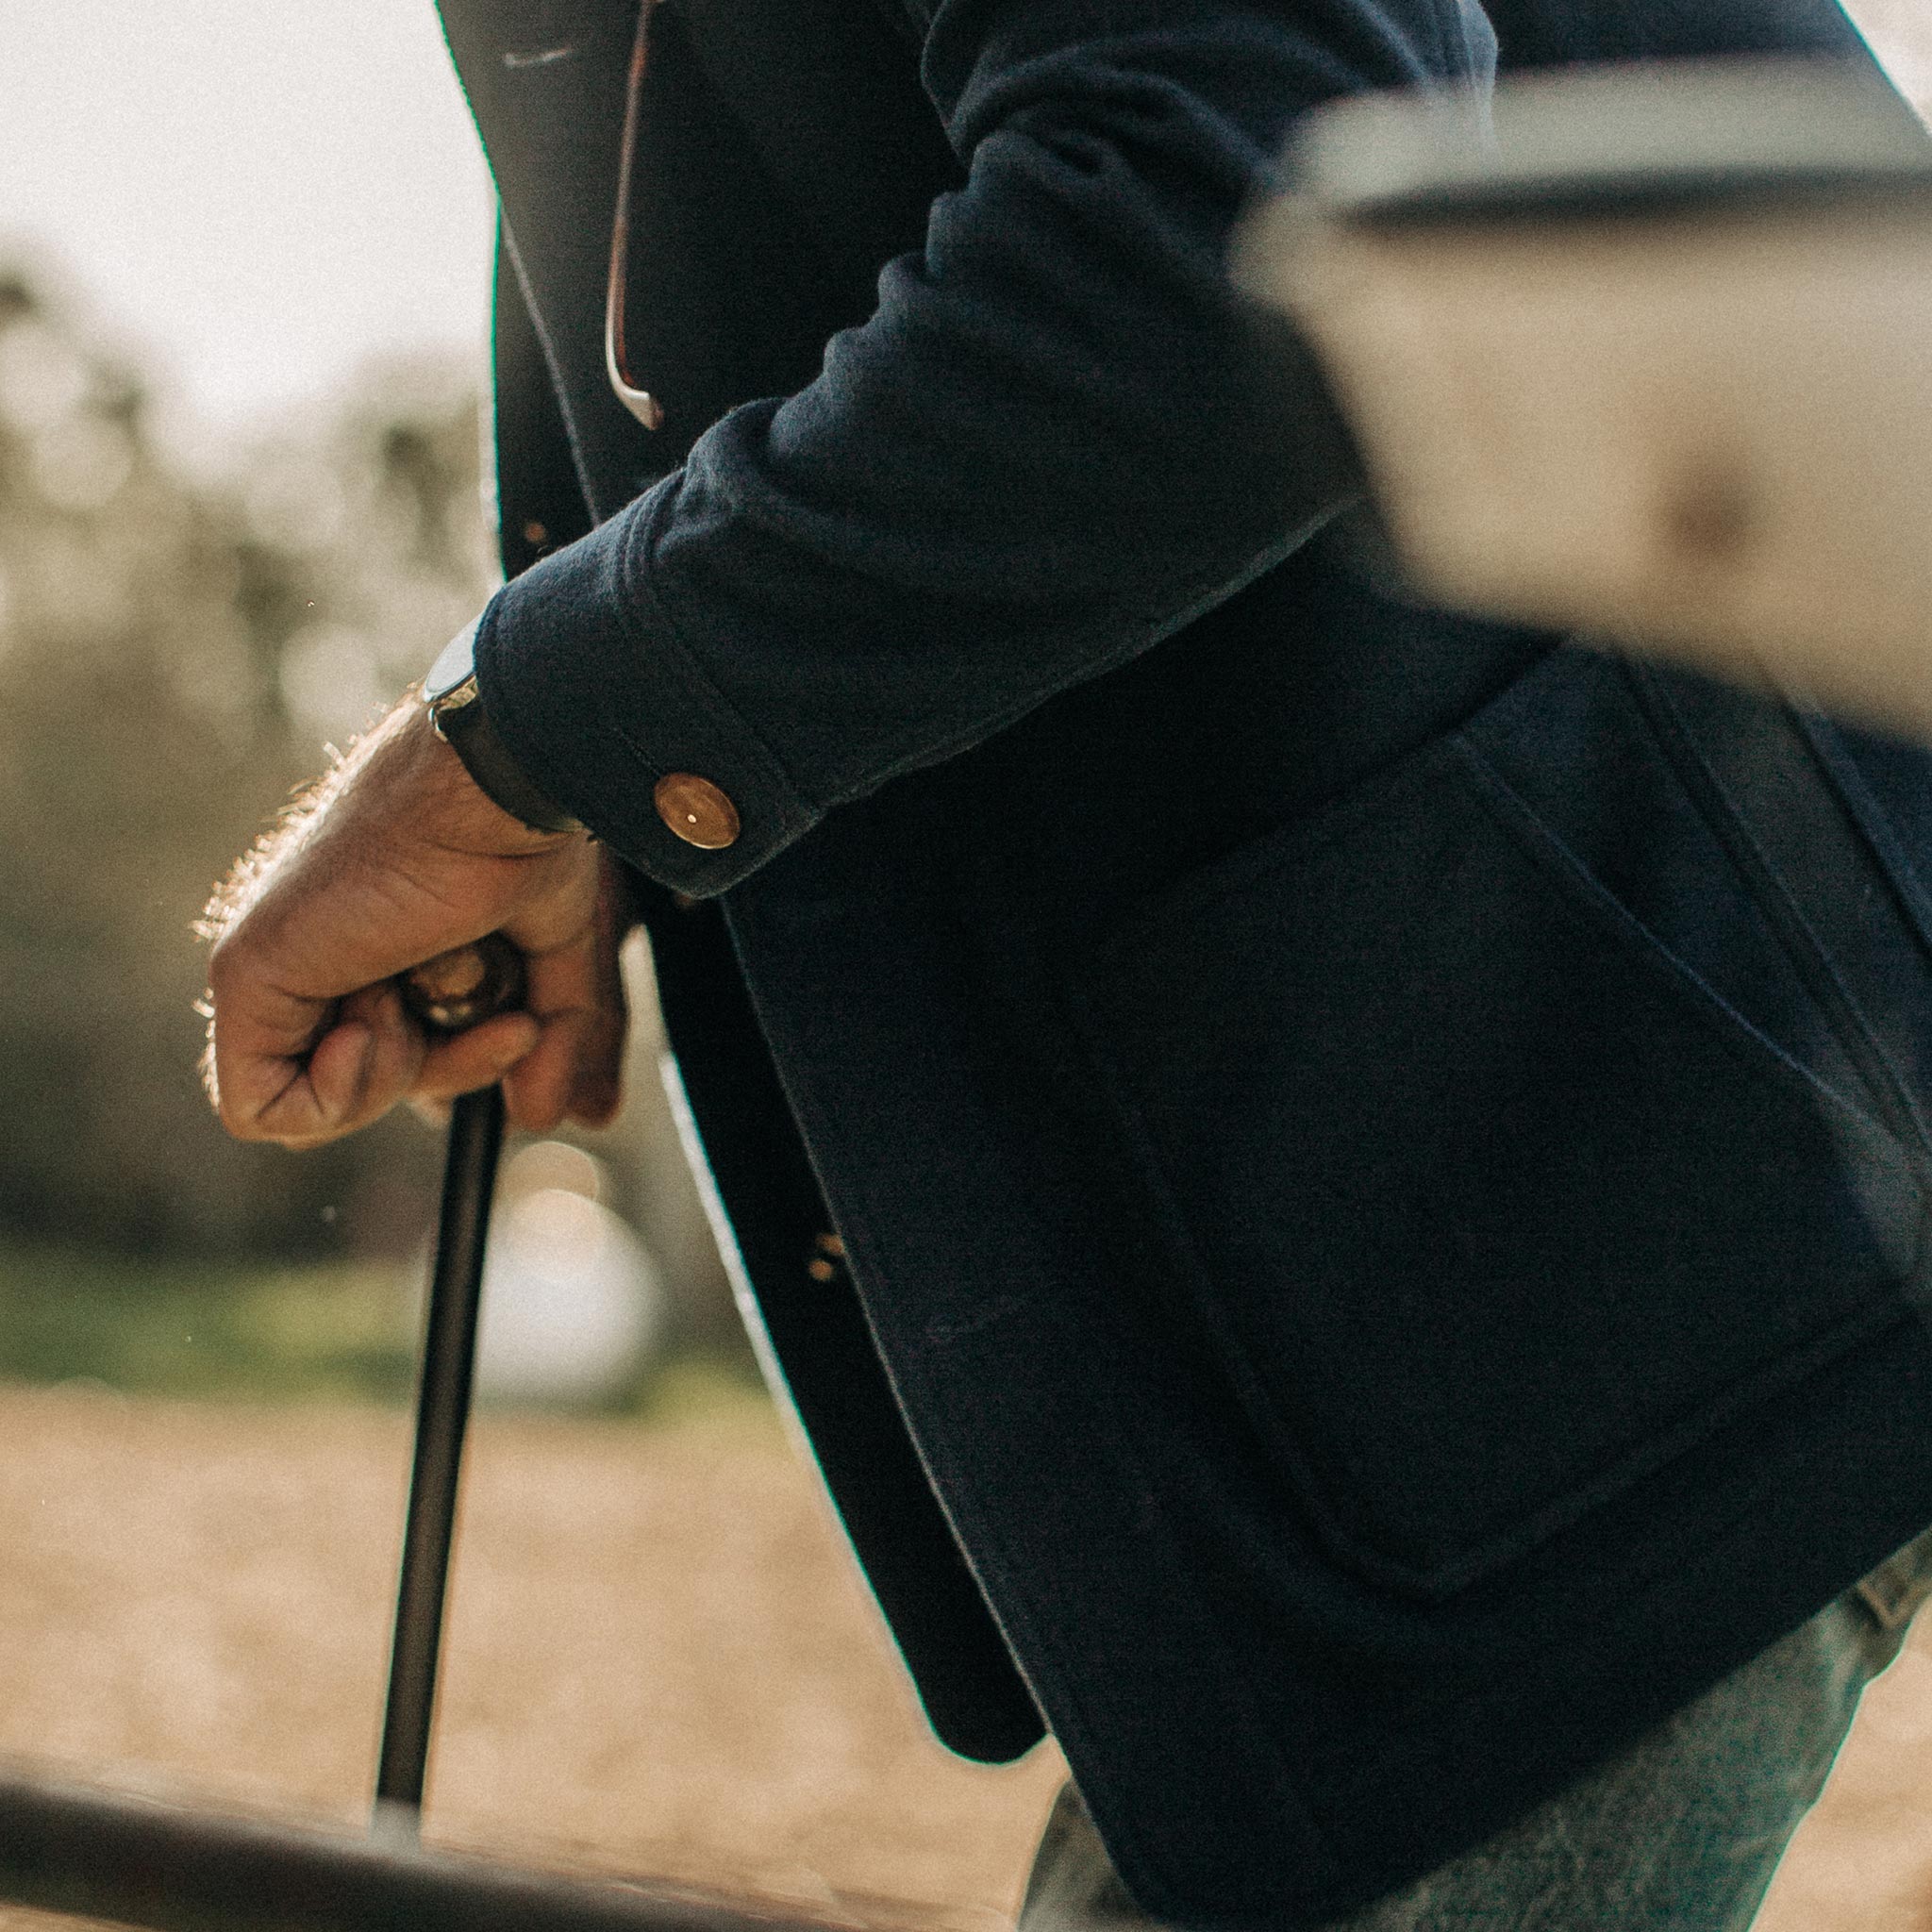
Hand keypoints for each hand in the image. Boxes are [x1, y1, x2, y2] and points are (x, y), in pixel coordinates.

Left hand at [201, 696, 632, 1147]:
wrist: (495, 789)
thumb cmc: (523, 838)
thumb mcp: (550, 954)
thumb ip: (549, 1034)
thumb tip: (537, 1116)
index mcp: (378, 943)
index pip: (392, 1057)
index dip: (458, 1068)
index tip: (519, 1029)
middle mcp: (319, 955)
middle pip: (356, 1085)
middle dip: (436, 1073)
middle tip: (497, 1025)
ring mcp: (276, 965)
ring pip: (304, 1103)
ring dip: (388, 1078)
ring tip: (415, 997)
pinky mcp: (245, 973)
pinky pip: (256, 1105)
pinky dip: (328, 1097)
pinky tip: (372, 1022)